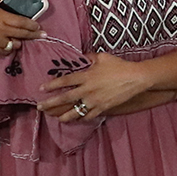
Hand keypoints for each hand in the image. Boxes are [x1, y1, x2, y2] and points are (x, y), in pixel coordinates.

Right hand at [0, 0, 41, 56]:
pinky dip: (8, 49)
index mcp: (2, 17)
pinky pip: (3, 52)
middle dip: (34, 35)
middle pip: (22, 35)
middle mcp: (1, 31)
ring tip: (21, 39)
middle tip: (42, 35)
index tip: (39, 27)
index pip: (22, 23)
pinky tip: (9, 46)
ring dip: (19, 42)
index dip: (33, 26)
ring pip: (14, 45)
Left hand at [38, 52, 152, 120]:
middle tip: (40, 107)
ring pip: (75, 111)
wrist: (136, 78)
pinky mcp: (103, 107)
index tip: (41, 88)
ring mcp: (95, 101)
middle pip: (65, 98)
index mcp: (86, 76)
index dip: (51, 85)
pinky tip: (78, 118)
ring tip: (57, 118)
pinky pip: (89, 115)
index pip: (64, 81)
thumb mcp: (103, 57)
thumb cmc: (119, 66)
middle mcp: (87, 90)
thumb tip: (82, 56)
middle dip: (50, 103)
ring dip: (64, 116)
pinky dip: (82, 117)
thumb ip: (90, 57)